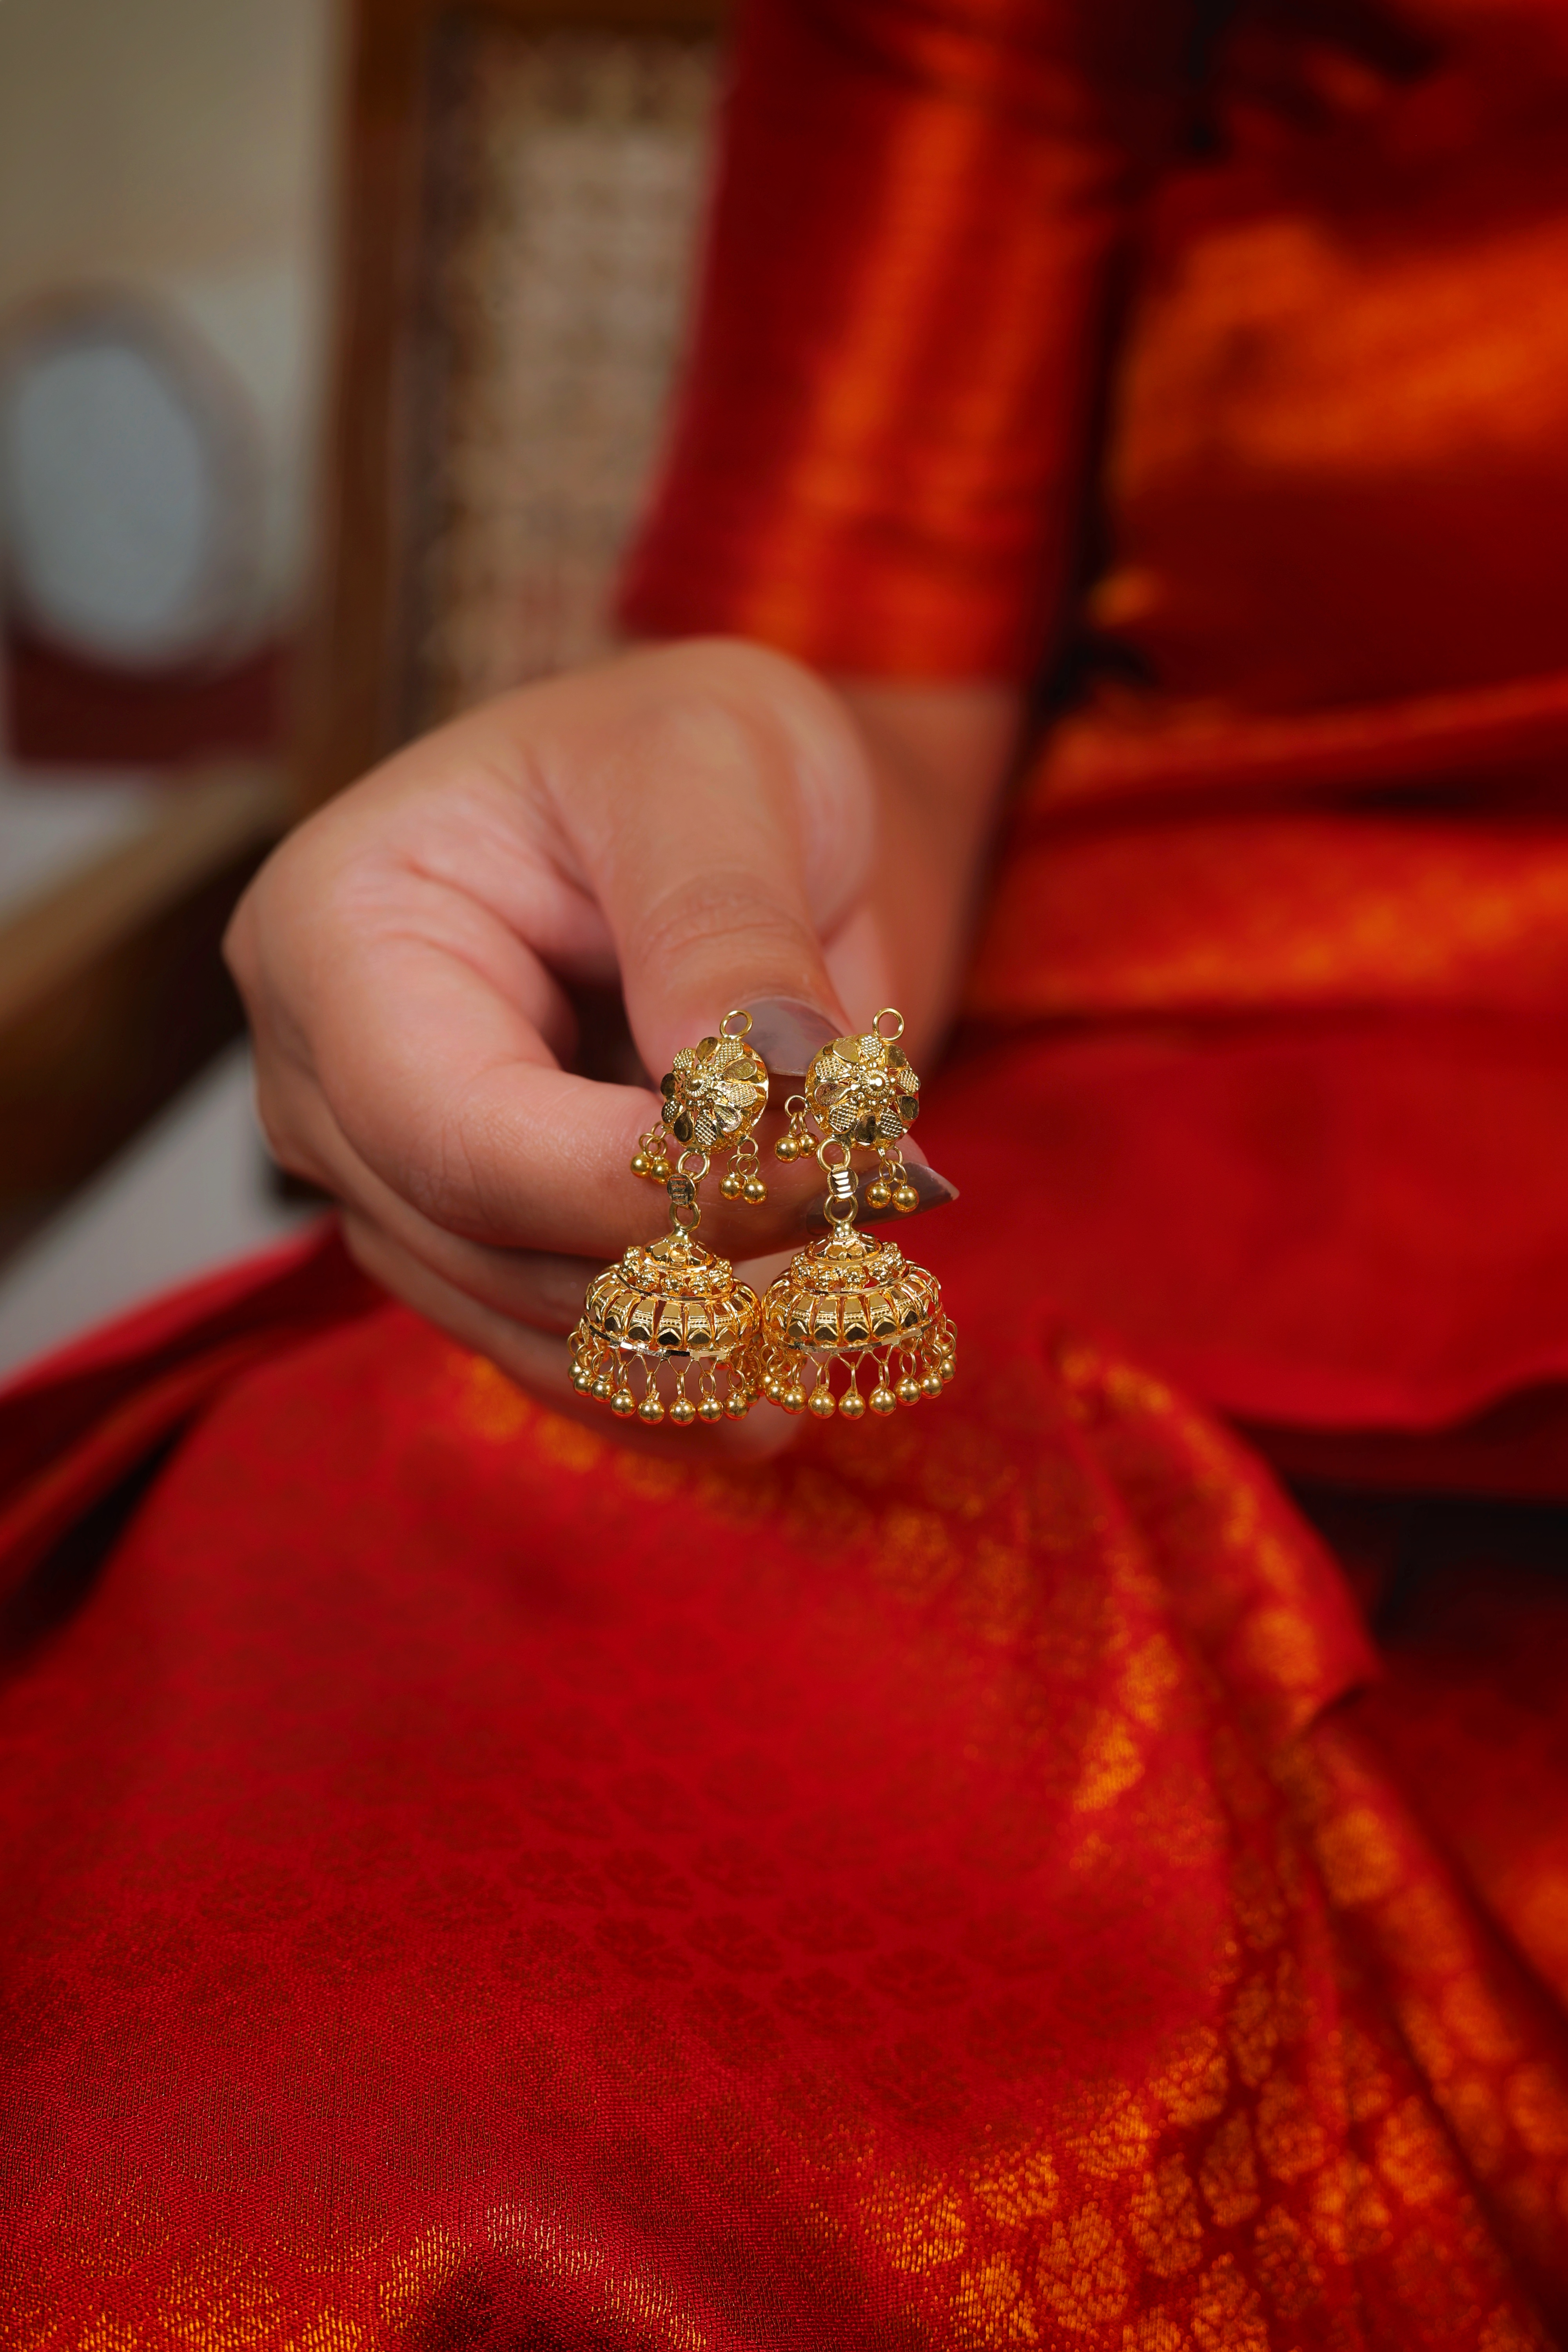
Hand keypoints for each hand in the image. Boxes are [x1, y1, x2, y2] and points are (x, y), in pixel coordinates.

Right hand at [226, 639, 1014, 1442]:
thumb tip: (747, 1102)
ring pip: (529, 1324)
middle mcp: (328, 1074)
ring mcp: (392, 1177)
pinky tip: (777, 1404)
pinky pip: (556, 1355)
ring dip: (697, 1342)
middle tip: (870, 1234)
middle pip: (490, 1245)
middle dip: (687, 1267)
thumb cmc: (700, 752)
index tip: (826, 1177)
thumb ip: (721, 930)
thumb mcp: (718, 773)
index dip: (632, 1188)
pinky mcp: (478, 1245)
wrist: (725, 807)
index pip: (458, 1130)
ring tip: (852, 1307)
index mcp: (340, 931)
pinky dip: (673, 1390)